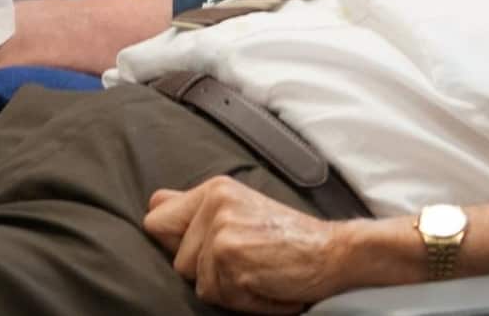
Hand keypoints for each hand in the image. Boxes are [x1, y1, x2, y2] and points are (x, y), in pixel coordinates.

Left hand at [143, 175, 348, 313]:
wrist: (333, 252)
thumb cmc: (290, 239)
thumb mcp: (241, 209)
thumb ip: (196, 208)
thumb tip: (155, 203)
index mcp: (215, 189)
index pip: (157, 220)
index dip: (176, 244)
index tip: (212, 248)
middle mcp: (214, 203)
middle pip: (176, 261)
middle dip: (205, 271)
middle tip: (245, 260)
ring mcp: (221, 230)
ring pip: (197, 283)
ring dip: (227, 288)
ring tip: (258, 271)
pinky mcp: (230, 258)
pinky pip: (218, 297)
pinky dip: (243, 300)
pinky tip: (266, 283)